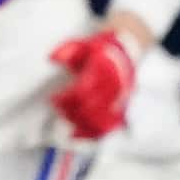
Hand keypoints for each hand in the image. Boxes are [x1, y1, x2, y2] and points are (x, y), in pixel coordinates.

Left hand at [47, 25, 142, 141]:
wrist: (128, 49)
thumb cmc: (101, 48)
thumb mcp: (83, 44)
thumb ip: (67, 51)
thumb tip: (52, 58)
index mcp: (104, 72)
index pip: (83, 92)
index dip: (66, 99)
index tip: (54, 98)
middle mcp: (114, 88)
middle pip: (91, 110)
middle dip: (71, 113)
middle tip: (58, 109)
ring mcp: (120, 99)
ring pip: (101, 122)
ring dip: (81, 126)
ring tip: (67, 124)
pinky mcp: (121, 107)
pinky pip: (109, 127)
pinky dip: (93, 134)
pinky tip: (78, 136)